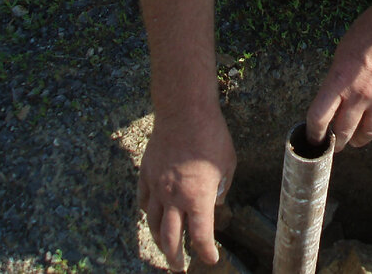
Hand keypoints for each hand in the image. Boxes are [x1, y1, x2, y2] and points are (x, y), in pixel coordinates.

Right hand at [137, 106, 235, 269]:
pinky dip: (147, 213)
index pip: (201, 236)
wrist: (184, 113)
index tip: (209, 258)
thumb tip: (214, 203)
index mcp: (198, 198)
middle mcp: (175, 198)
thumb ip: (221, 189)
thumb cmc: (212, 137)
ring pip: (152, 223)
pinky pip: (143, 201)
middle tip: (179, 268)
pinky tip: (151, 216)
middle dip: (175, 258)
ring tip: (164, 248)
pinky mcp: (147, 174)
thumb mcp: (227, 165)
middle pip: (170, 238)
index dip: (206, 252)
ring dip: (158, 240)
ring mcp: (157, 187)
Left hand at [306, 2, 371, 150]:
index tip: (314, 139)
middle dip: (338, 141)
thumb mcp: (343, 51)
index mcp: (339, 80)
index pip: (319, 118)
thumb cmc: (371, 30)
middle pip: (344, 131)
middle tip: (338, 143)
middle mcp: (360, 94)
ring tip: (358, 139)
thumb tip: (335, 101)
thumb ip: (337, 79)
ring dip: (361, 140)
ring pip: (369, 134)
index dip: (314, 133)